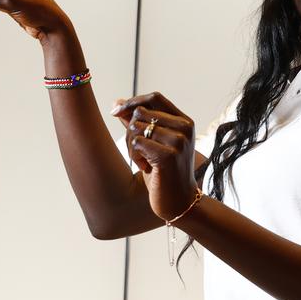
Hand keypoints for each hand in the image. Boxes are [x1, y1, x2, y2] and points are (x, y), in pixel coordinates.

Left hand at [112, 92, 199, 220]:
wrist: (179, 202)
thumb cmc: (164, 174)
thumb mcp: (153, 144)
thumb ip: (139, 122)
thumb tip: (117, 102)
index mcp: (184, 121)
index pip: (155, 97)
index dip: (133, 101)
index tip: (115, 111)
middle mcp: (185, 127)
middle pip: (141, 112)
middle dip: (130, 131)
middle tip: (137, 151)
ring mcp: (179, 140)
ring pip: (136, 127)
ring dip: (131, 146)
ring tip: (144, 161)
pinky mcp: (170, 154)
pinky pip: (137, 143)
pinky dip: (135, 156)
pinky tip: (146, 168)